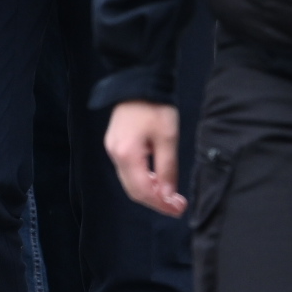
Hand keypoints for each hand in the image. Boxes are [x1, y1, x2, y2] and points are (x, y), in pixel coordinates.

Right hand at [106, 100, 186, 217]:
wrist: (140, 82)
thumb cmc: (156, 107)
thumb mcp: (168, 138)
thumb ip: (167, 169)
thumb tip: (168, 196)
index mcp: (127, 154)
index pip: (142, 191)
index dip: (161, 204)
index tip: (179, 209)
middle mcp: (115, 155)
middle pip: (134, 190)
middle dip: (156, 201)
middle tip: (177, 206)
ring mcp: (112, 150)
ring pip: (130, 182)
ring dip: (150, 192)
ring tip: (171, 195)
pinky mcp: (116, 145)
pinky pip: (128, 171)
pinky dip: (143, 179)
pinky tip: (158, 180)